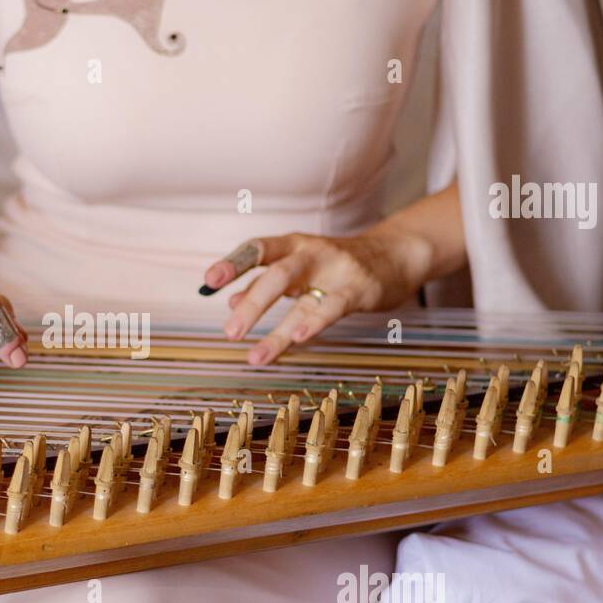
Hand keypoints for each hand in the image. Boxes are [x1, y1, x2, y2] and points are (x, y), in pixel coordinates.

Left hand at [200, 231, 432, 365]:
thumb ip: (263, 283)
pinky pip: (333, 307)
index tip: (209, 281)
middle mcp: (311, 252)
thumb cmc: (334, 264)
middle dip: (250, 305)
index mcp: (292, 244)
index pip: (257, 249)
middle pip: (275, 276)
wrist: (393, 256)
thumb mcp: (298, 268)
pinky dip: (314, 322)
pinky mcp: (359, 289)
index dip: (233, 264)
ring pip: (301, 298)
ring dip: (276, 331)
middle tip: (229, 333)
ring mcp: (336, 269)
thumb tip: (229, 303)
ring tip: (254, 357)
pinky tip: (297, 339)